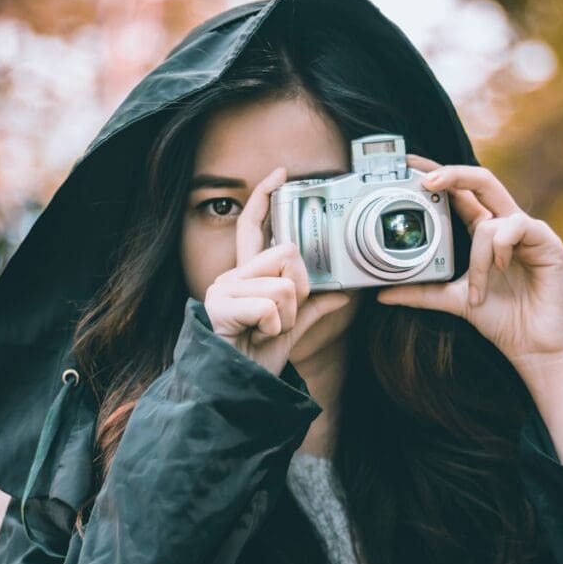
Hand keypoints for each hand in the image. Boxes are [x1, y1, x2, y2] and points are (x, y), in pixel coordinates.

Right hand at [204, 166, 350, 376]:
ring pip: (283, 285)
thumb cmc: (255, 361)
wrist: (231, 390)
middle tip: (282, 319)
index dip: (265, 197)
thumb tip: (343, 295)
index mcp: (247, 276)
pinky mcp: (219, 305)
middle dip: (298, 291)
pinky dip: (273, 328)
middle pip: (287, 254)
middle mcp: (232, 275)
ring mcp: (223, 288)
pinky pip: (269, 306)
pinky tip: (256, 337)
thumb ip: (312, 310)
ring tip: (266, 333)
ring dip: (286, 318)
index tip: (281, 174)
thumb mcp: (291, 333)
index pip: (254, 226)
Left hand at [375, 153, 562, 378]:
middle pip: (481, 181)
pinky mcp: (547, 241)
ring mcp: (527, 232)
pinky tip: (501, 269)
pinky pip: (516, 228)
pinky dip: (501, 248)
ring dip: (477, 259)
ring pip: (492, 222)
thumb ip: (421, 293)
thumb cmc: (502, 320)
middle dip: (453, 174)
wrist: (534, 346)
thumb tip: (382, 294)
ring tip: (477, 292)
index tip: (410, 167)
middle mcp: (506, 226)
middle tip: (425, 181)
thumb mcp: (453, 301)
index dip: (438, 176)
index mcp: (485, 234)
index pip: (461, 194)